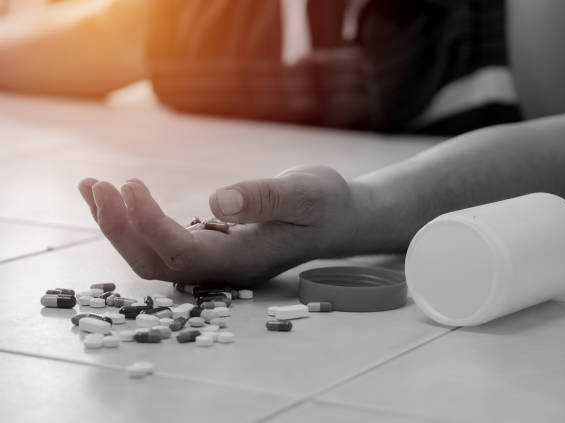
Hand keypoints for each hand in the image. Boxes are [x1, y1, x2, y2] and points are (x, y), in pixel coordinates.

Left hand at [78, 166, 363, 285]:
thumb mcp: (306, 194)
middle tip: (97, 185)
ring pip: (152, 256)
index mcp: (243, 260)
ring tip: (92, 187)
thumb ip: (265, 199)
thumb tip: (216, 203)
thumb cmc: (326, 204)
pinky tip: (118, 194)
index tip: (129, 185)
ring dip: (118, 226)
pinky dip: (133, 220)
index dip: (149, 225)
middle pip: (155, 263)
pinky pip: (161, 242)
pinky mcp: (209, 245)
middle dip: (120, 229)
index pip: (182, 252)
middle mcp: (221, 268)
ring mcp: (214, 260)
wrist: (338, 218)